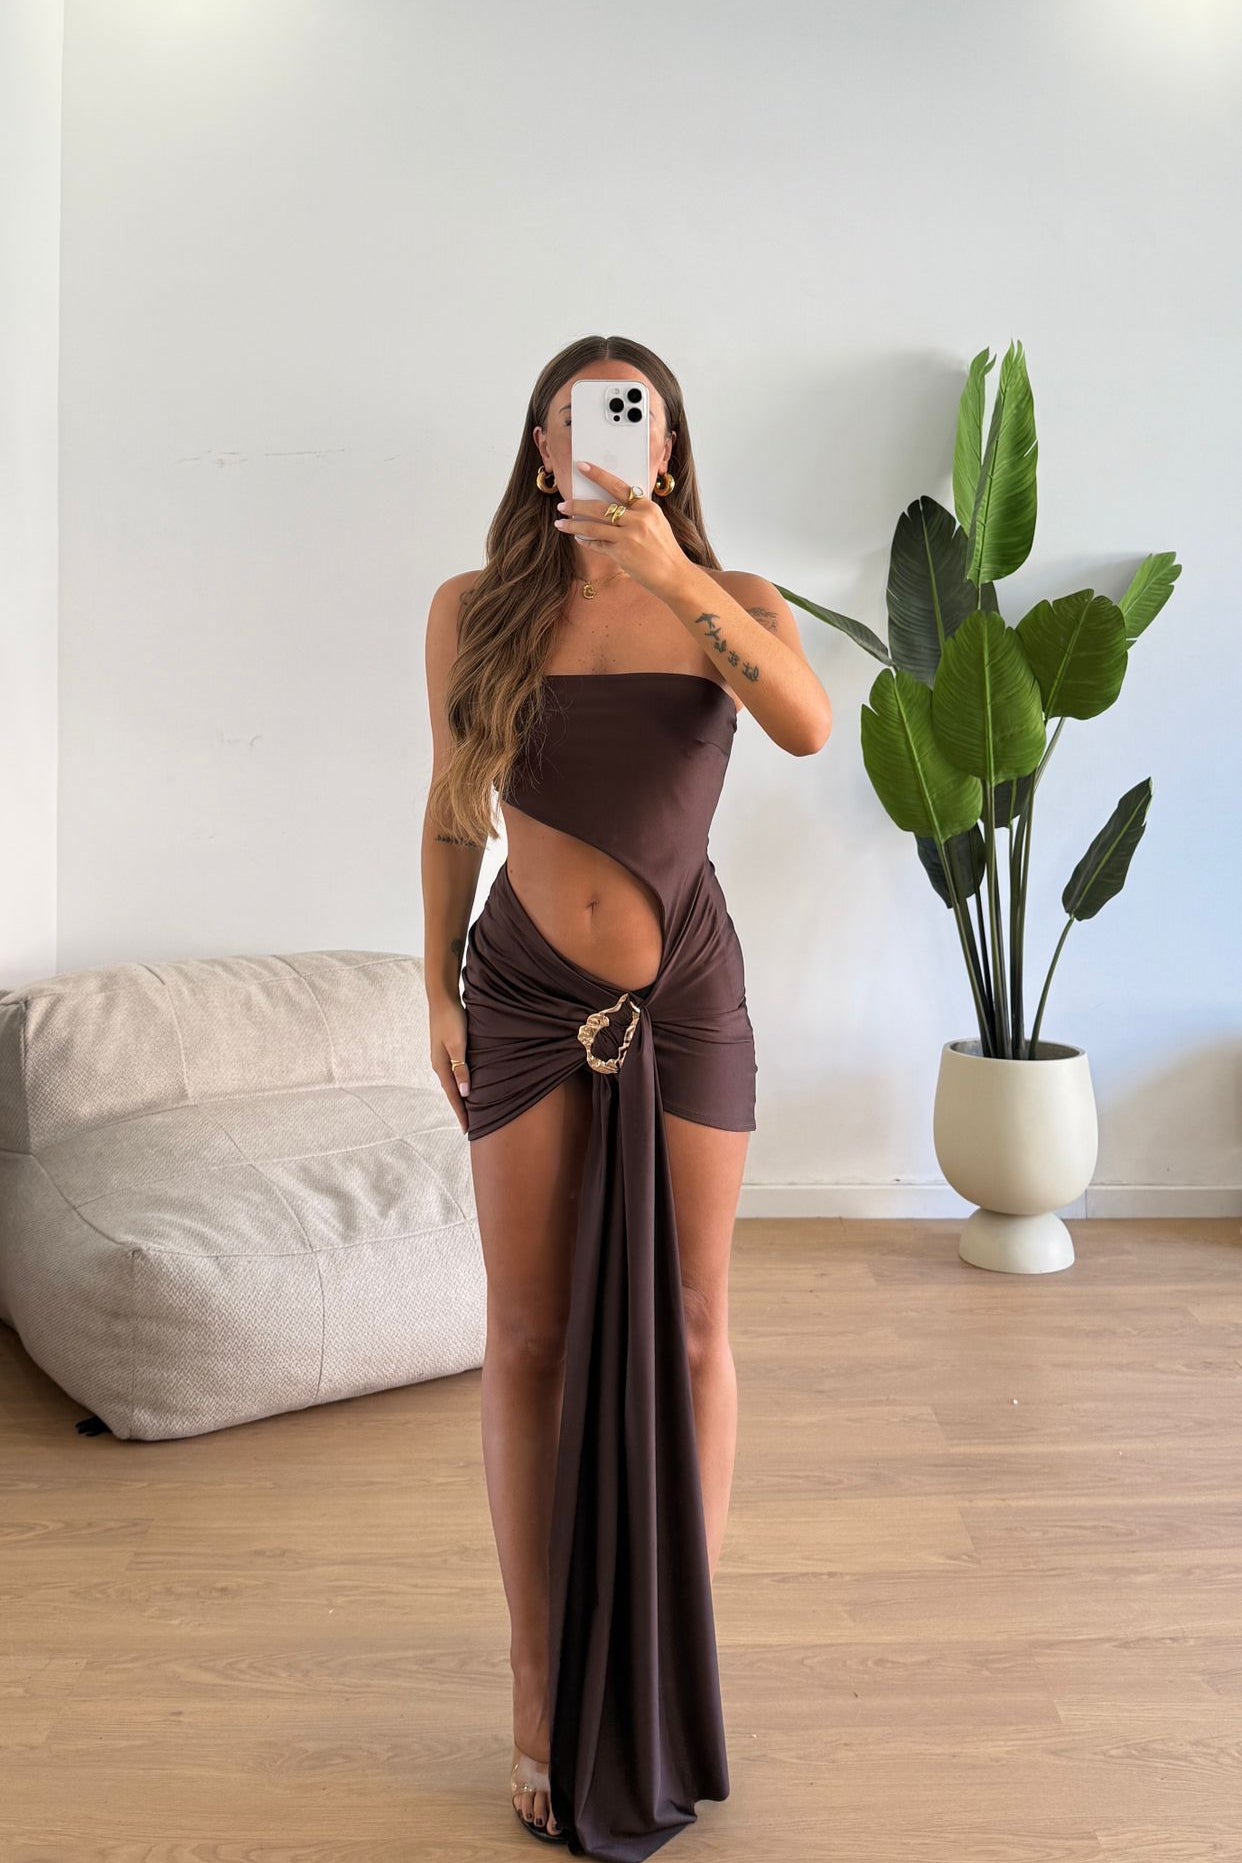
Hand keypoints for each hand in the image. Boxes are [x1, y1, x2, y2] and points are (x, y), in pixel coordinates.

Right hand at [429, 998, 470, 1133]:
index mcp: (441, 1066)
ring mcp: (442, 1057)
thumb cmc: (452, 1020)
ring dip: (460, 1096)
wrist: (442, 998)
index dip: (461, 1113)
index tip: (467, 1130)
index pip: (453, 1096)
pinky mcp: (447, 1049)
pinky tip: (467, 1084)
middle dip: (460, 1109)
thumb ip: (461, 1068)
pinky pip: (455, 1072)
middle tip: (470, 1126)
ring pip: (453, 1082)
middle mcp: (440, 1064)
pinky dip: (461, 1082)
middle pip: (452, 1092)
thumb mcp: (458, 1045)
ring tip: (470, 1109)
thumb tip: (463, 1093)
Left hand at [553, 461, 689, 601]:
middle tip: (563, 504)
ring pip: (593, 526)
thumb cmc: (664, 548)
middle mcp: (638, 519)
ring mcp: (629, 537)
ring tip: (560, 523)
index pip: (618, 486)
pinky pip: (598, 544)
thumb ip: (637, 511)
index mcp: (647, 507)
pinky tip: (578, 538)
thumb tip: (611, 503)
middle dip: (577, 505)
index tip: (582, 466)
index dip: (598, 475)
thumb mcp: (655, 522)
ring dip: (574, 524)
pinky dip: (586, 541)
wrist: (674, 574)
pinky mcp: (621, 554)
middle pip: (600, 507)